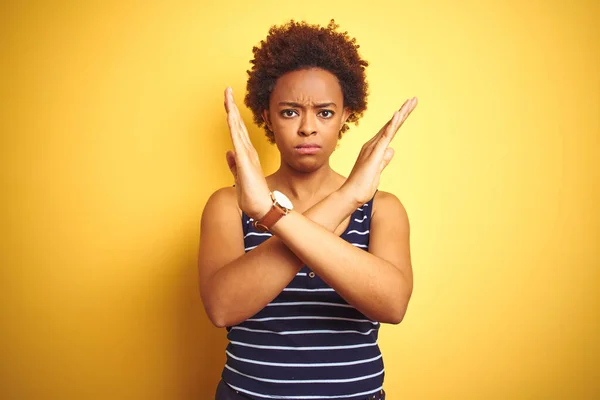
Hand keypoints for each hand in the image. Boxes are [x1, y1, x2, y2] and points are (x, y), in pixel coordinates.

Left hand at [223, 87, 271, 219]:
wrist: (262, 208)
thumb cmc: (252, 196)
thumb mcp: (239, 178)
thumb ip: (234, 165)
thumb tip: (228, 153)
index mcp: (246, 155)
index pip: (238, 131)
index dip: (233, 116)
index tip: (228, 102)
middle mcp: (247, 151)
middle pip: (237, 125)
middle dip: (231, 107)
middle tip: (227, 90)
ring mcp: (246, 155)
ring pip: (237, 128)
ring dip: (231, 111)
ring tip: (227, 96)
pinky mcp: (244, 162)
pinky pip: (237, 140)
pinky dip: (234, 127)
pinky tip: (230, 115)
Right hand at [341, 97, 417, 205]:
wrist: (351, 195)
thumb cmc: (362, 185)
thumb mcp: (377, 171)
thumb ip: (384, 160)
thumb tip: (391, 150)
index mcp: (375, 149)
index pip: (390, 131)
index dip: (400, 119)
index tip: (408, 108)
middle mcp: (373, 145)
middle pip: (391, 125)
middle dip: (403, 112)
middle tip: (414, 99)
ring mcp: (373, 148)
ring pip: (389, 128)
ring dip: (400, 114)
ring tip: (409, 103)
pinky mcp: (374, 154)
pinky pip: (385, 137)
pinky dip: (392, 125)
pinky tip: (398, 115)